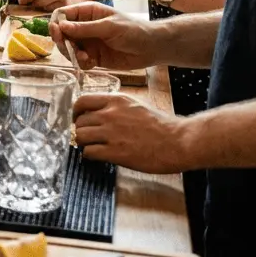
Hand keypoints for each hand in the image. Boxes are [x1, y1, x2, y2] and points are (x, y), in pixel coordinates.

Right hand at [49, 2, 159, 70]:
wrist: (152, 48)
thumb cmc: (134, 30)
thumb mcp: (109, 27)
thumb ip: (85, 28)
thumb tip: (61, 26)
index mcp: (87, 13)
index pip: (63, 14)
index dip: (56, 22)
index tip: (57, 32)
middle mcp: (83, 26)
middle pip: (61, 32)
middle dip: (62, 41)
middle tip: (69, 47)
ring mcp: (87, 42)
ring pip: (67, 48)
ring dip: (71, 53)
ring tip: (84, 57)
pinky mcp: (92, 56)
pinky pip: (78, 60)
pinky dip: (80, 62)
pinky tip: (89, 62)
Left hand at [73, 93, 191, 173]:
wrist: (178, 141)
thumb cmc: (161, 125)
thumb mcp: (136, 105)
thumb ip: (116, 106)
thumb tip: (99, 111)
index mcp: (116, 100)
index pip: (82, 101)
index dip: (76, 112)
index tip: (78, 119)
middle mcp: (110, 114)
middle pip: (79, 121)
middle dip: (80, 130)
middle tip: (87, 137)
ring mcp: (112, 133)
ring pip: (80, 136)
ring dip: (83, 143)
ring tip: (92, 146)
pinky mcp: (115, 152)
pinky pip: (89, 152)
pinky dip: (89, 155)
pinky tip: (98, 156)